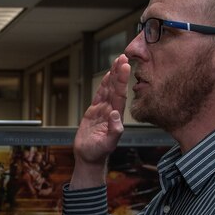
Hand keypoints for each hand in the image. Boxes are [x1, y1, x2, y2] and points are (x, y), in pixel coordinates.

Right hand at [70, 54, 129, 187]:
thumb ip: (113, 130)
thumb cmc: (98, 153)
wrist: (88, 158)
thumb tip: (114, 114)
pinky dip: (103, 85)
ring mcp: (103, 110)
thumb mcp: (107, 144)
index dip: (122, 80)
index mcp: (115, 116)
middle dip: (119, 73)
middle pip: (116, 88)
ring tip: (117, 60)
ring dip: (113, 75)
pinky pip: (100, 95)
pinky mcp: (94, 111)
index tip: (125, 67)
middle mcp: (111, 111)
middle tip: (123, 57)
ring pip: (108, 89)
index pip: (120, 95)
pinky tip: (107, 75)